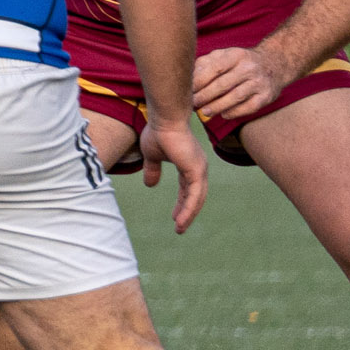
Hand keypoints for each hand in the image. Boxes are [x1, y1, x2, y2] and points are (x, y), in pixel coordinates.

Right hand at [140, 118, 207, 233]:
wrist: (164, 120)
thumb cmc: (158, 132)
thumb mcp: (152, 156)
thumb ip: (152, 170)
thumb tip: (150, 185)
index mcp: (189, 164)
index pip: (188, 189)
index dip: (183, 203)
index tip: (175, 216)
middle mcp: (198, 167)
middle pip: (196, 197)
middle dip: (187, 212)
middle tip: (179, 227)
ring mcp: (200, 169)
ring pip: (197, 199)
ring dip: (188, 215)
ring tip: (179, 229)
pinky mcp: (197, 171)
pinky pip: (194, 196)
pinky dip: (189, 209)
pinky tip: (181, 220)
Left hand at [192, 46, 288, 119]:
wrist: (273, 65)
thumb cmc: (239, 63)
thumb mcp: (224, 56)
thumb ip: (205, 64)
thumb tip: (189, 79)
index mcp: (236, 55)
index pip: (215, 68)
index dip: (199, 81)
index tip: (188, 90)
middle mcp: (249, 67)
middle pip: (223, 84)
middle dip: (205, 96)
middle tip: (192, 104)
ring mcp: (259, 82)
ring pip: (235, 97)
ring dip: (217, 106)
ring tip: (204, 112)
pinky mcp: (266, 96)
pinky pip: (248, 107)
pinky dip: (233, 112)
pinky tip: (223, 114)